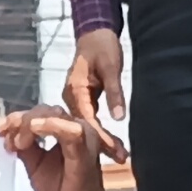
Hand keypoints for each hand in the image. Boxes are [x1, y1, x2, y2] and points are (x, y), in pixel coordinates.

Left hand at [0, 108, 113, 190]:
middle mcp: (77, 128)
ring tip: (17, 142)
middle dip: (20, 120)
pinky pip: (69, 130)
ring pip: (55, 115)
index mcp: (65, 130)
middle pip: (45, 110)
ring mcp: (83, 137)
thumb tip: (9, 134)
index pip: (39, 114)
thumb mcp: (35, 166)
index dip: (16, 119)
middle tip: (6, 138)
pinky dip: (49, 125)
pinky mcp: (85, 150)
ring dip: (31, 123)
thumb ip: (26, 148)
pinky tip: (33, 128)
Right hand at [61, 29, 125, 147]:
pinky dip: (97, 129)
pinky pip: (87, 117)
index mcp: (75, 90)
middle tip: (121, 158)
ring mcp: (74, 98)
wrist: (94, 32)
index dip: (101, 137)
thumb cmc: (102, 45)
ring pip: (85, 124)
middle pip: (84, 126)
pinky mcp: (81, 98)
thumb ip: (114, 92)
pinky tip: (108, 140)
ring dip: (99, 139)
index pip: (88, 120)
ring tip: (118, 154)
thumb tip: (119, 118)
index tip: (116, 152)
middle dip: (101, 144)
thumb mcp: (111, 67)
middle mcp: (70, 97)